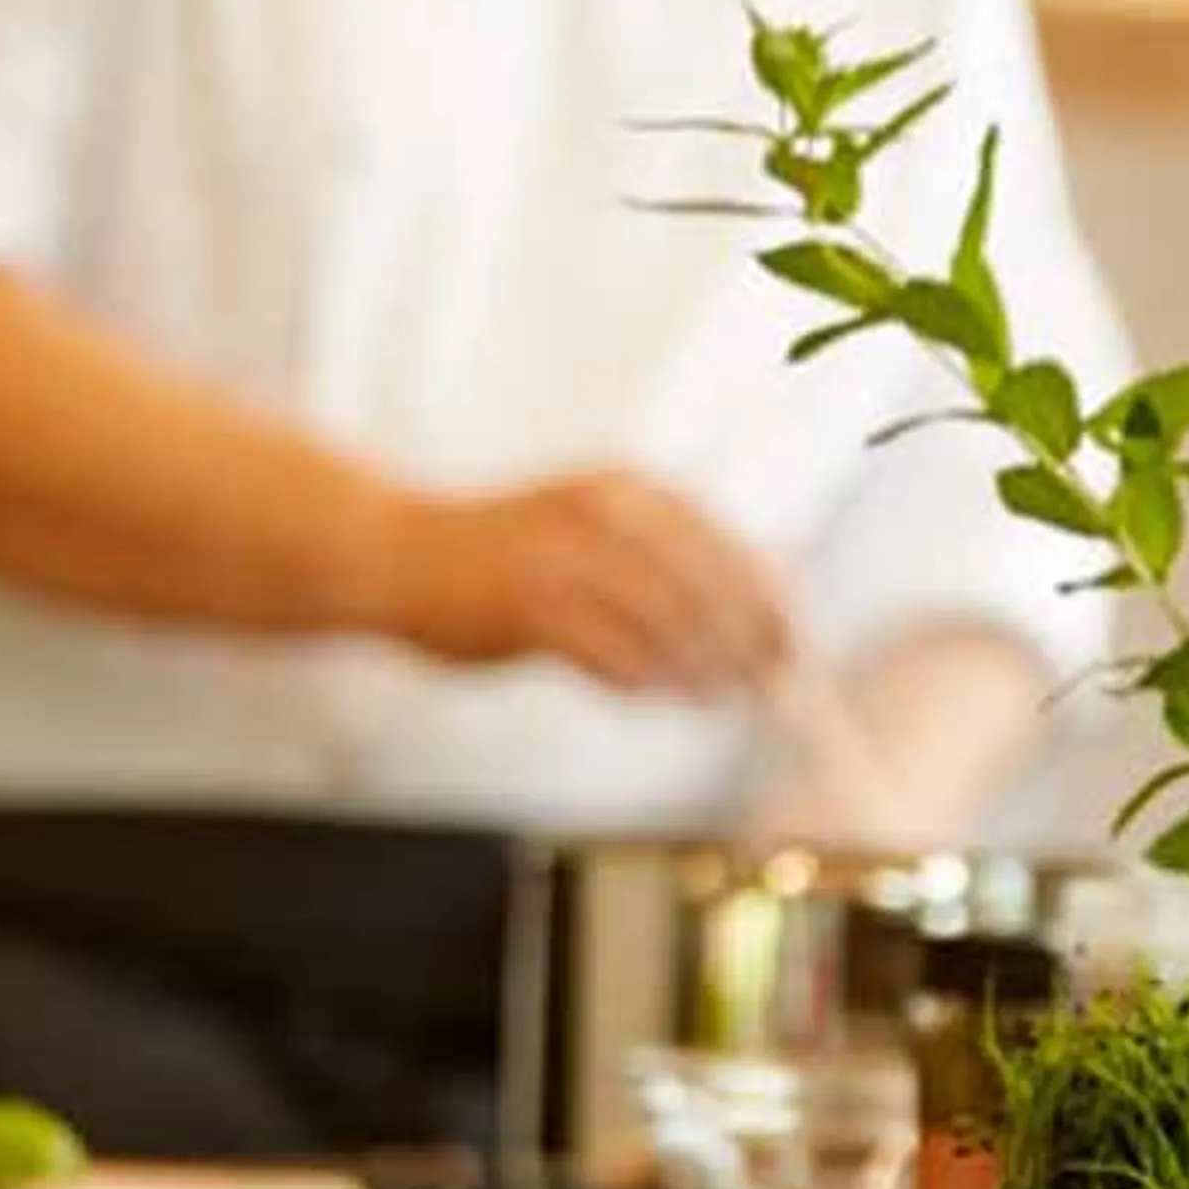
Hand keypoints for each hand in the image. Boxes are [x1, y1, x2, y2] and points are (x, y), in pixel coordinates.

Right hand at [370, 473, 793, 696]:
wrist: (392, 553)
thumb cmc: (497, 552)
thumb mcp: (585, 526)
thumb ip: (655, 558)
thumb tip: (741, 612)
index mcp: (625, 491)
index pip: (724, 545)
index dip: (769, 599)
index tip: (796, 643)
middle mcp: (602, 516)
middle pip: (706, 587)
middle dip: (749, 641)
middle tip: (774, 685)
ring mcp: (564, 561)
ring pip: (665, 625)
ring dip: (703, 669)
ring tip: (720, 698)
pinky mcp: (529, 610)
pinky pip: (610, 656)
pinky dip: (644, 681)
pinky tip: (658, 696)